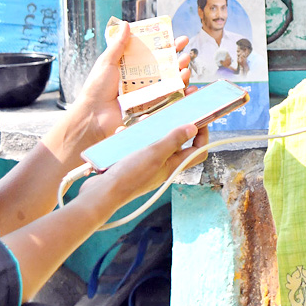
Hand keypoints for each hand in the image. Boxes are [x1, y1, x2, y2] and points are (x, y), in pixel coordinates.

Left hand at [71, 30, 193, 144]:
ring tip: (186, 70)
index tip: (180, 40)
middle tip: (186, 56)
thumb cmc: (96, 89)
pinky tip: (190, 90)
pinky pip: (167, 101)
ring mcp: (146, 95)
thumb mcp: (106, 62)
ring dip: (181, 77)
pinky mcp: (149, 109)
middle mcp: (141, 80)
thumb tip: (126, 25)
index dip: (168, 46)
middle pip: (165, 69)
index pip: (154, 54)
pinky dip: (181, 96)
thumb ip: (118, 45)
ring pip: (169, 84)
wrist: (92, 116)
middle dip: (178, 62)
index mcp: (131, 68)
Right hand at [79, 122, 208, 208]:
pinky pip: (136, 144)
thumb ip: (173, 140)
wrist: (103, 192)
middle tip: (167, 112)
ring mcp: (147, 164)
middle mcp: (163, 165)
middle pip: (175, 142)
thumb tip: (193, 128)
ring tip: (141, 123)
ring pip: (154, 140)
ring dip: (148, 130)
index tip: (198, 119)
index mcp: (173, 165)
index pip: (197, 151)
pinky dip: (131, 137)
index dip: (202, 136)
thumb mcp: (155, 153)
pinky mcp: (132, 161)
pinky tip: (122, 133)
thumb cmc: (131, 176)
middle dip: (171, 126)